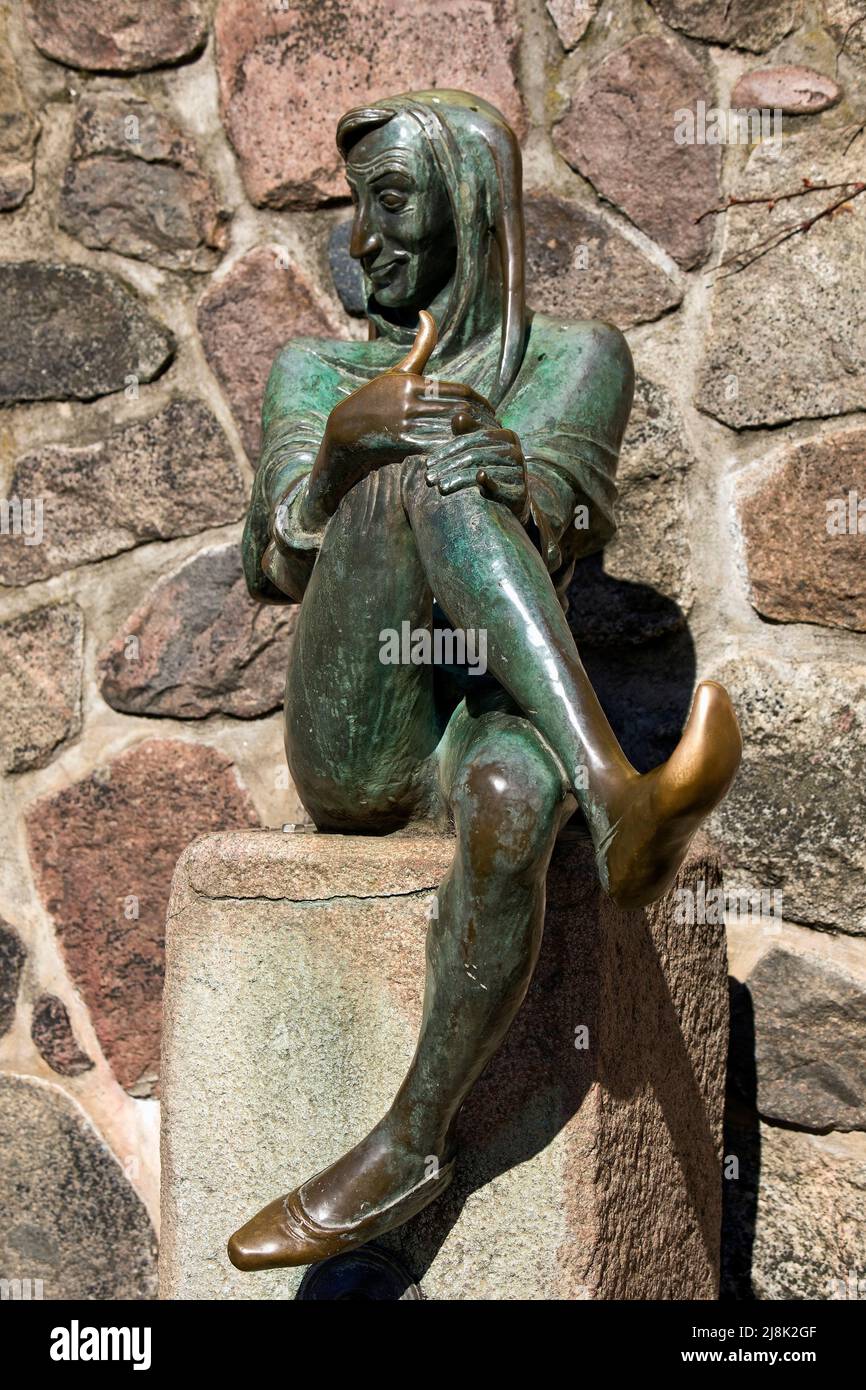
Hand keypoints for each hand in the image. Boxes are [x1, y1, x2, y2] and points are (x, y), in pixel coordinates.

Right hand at [302, 313, 493, 524]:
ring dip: (471, 438)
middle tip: (495, 429)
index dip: (481, 403)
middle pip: (459, 411)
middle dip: (481, 421)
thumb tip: (426, 313)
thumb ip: (420, 346)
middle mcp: (410, 401)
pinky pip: (437, 447)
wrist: (347, 429)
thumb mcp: (399, 371)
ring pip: (450, 430)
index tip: (492, 411)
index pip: (460, 392)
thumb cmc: (378, 397)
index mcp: (413, 382)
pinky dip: (453, 450)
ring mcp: (406, 423)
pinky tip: (464, 454)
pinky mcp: (402, 444)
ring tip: (486, 443)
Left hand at [423, 411, 528, 520]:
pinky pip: (499, 486)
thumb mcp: (481, 449)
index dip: (449, 450)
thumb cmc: (493, 467)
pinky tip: (475, 480)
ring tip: (439, 487)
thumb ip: (469, 433)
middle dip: (448, 466)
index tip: (429, 462)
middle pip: (474, 455)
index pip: (472, 439)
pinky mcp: (518, 491)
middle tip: (429, 477)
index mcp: (506, 436)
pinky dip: (486, 483)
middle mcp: (514, 451)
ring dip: (457, 479)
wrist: (516, 496)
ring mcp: (518, 471)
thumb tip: (457, 416)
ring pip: (481, 470)